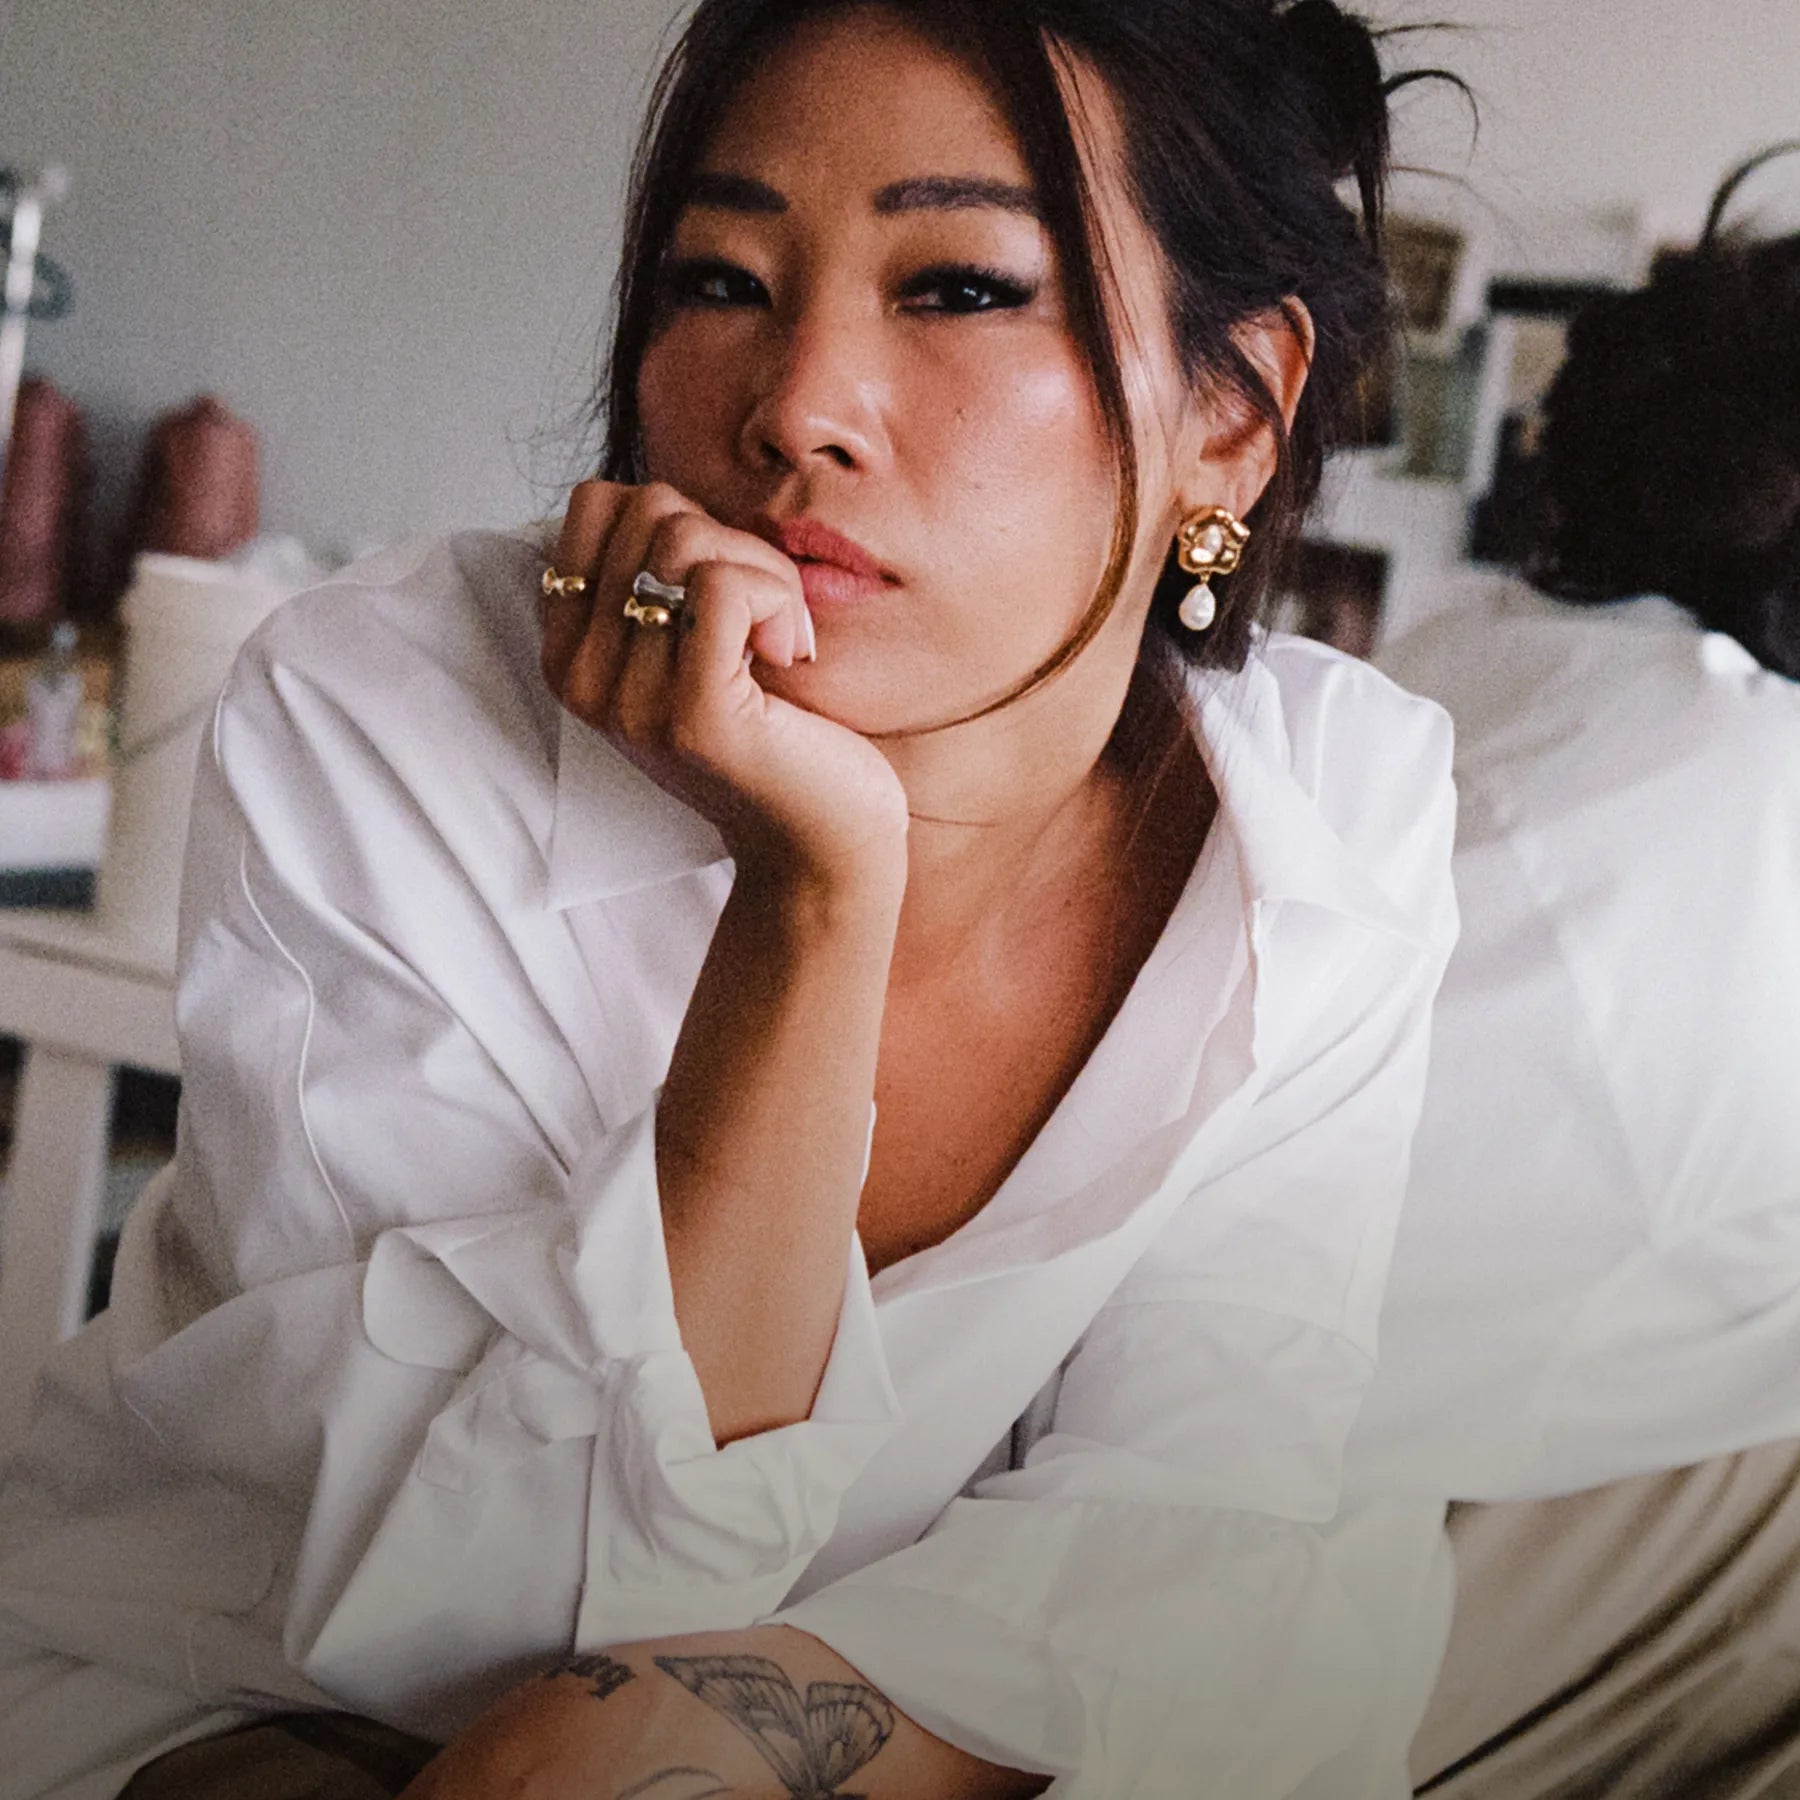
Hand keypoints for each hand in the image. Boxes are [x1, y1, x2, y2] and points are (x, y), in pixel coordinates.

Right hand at [542, 480, 908, 891]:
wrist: (824, 841)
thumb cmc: (777, 732)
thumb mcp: (695, 643)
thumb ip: (659, 576)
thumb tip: (652, 498)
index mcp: (570, 654)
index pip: (599, 502)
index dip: (683, 520)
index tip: (722, 593)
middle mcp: (582, 680)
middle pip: (648, 511)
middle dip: (730, 542)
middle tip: (767, 618)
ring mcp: (630, 701)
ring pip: (688, 542)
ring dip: (764, 573)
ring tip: (782, 642)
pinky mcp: (692, 714)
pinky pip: (723, 585)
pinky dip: (778, 598)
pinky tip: (792, 655)